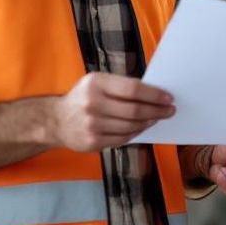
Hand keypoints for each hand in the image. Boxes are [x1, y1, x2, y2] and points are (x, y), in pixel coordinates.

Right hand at [52, 73, 174, 151]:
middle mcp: (93, 104)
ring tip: (157, 118)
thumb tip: (153, 93)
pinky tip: (142, 127)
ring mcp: (92, 125)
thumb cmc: (83, 98)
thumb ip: (120, 86)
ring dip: (148, 122)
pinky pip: (123, 139)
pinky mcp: (93, 142)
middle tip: (169, 111)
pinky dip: (136, 133)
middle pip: (134, 110)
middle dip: (157, 111)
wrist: (56, 120)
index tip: (168, 98)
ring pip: (131, 126)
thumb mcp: (97, 82)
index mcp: (96, 83)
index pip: (133, 89)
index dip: (154, 95)